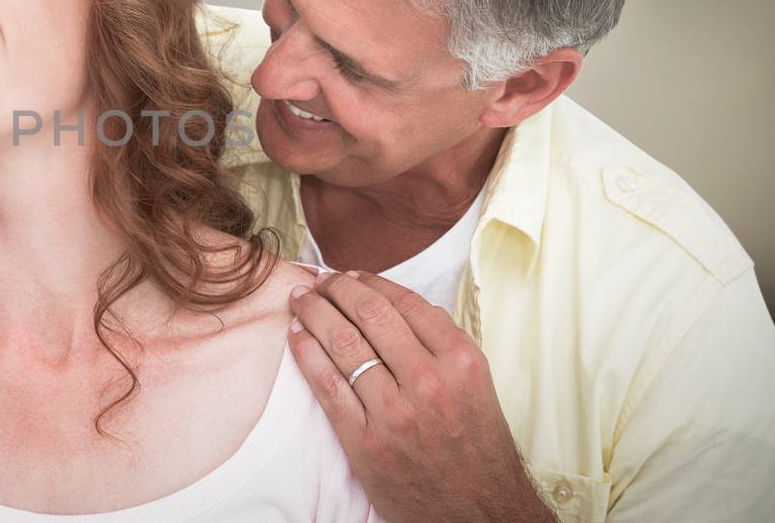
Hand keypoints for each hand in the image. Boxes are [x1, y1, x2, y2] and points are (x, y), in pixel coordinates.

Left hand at [288, 271, 553, 522]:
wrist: (479, 512)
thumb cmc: (475, 448)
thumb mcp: (476, 386)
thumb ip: (442, 345)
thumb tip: (395, 303)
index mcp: (462, 362)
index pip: (406, 303)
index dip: (371, 282)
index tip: (352, 274)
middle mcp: (430, 382)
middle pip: (370, 315)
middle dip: (337, 288)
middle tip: (319, 279)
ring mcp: (395, 412)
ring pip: (343, 343)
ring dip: (314, 312)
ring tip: (300, 299)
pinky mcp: (366, 441)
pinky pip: (326, 384)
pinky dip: (306, 353)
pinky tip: (296, 335)